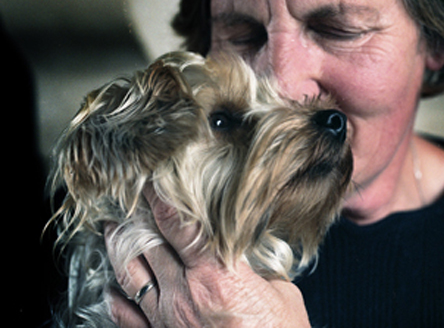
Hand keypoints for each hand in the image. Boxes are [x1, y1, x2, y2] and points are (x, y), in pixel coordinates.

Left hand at [105, 185, 310, 327]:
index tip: (151, 181)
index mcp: (217, 275)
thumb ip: (255, 268)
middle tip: (127, 199)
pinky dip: (117, 302)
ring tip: (111, 229)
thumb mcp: (282, 293)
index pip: (181, 226)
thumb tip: (245, 251)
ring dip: (119, 249)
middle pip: (150, 245)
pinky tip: (111, 290)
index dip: (162, 199)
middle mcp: (185, 294)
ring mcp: (168, 320)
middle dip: (137, 218)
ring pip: (132, 276)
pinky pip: (129, 319)